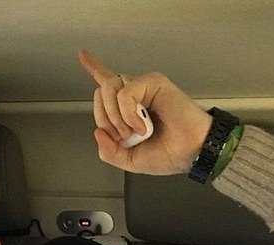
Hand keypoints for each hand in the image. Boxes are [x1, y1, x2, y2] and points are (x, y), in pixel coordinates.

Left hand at [78, 49, 212, 174]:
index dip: (94, 68)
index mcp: (129, 110)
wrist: (190, 153)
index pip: (108, 85)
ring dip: (115, 118)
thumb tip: (98, 133)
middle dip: (105, 120)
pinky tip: (143, 126)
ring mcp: (143, 87)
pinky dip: (129, 115)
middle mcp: (135, 95)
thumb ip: (109, 152)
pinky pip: (125, 94)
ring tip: (134, 132)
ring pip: (108, 90)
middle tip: (124, 137)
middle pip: (101, 93)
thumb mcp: (129, 160)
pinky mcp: (152, 82)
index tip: (83, 56)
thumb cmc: (169, 153)